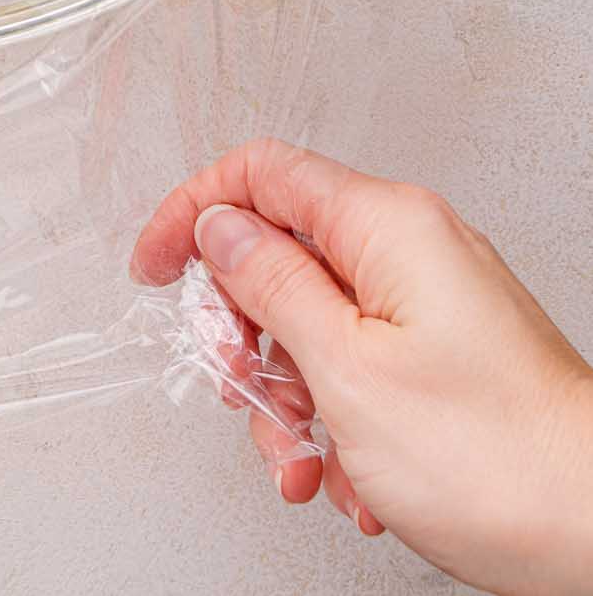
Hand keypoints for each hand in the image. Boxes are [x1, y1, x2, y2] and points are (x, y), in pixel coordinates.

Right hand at [132, 139, 592, 595]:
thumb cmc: (498, 457)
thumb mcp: (346, 370)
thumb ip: (271, 286)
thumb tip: (220, 230)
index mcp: (387, 226)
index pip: (261, 173)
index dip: (194, 211)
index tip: (156, 269)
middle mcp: (411, 249)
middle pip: (281, 255)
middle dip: (246, 337)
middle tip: (244, 393)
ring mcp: (431, 303)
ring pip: (314, 326)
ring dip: (290, 403)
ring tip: (307, 464)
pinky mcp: (446, 356)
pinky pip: (359, 369)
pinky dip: (340, 426)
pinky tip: (356, 481)